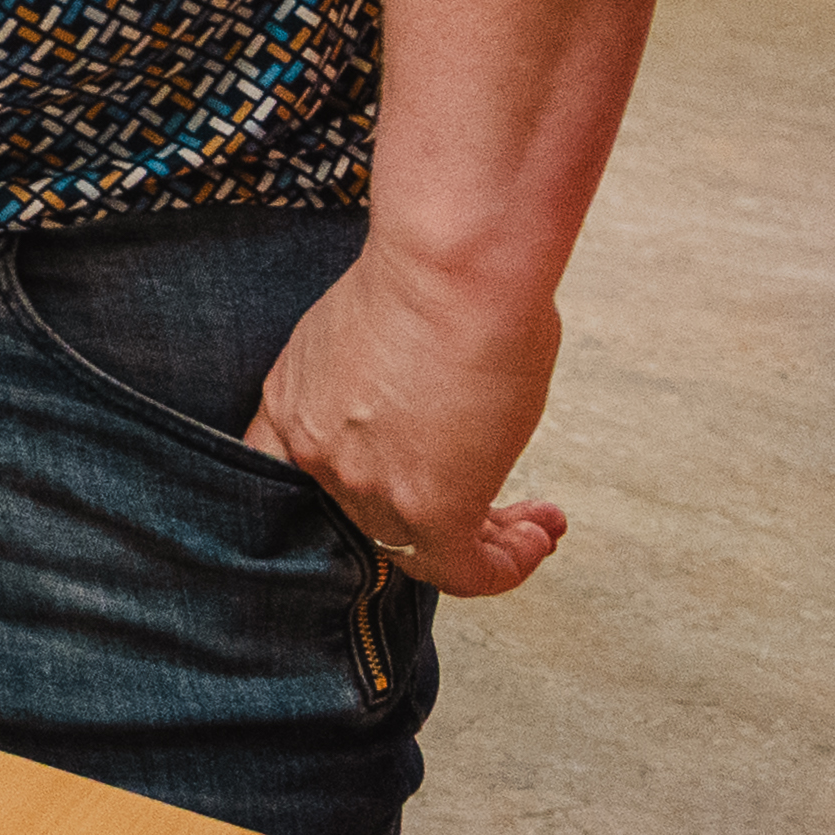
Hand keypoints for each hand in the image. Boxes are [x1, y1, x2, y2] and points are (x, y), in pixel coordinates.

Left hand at [244, 235, 569, 595]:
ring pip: (423, 548)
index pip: (299, 473)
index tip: (410, 480)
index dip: (351, 492)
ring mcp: (365, 485)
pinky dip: (510, 562)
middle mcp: (316, 451)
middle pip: (371, 516)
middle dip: (439, 513)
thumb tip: (428, 404)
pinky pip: (466, 570)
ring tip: (534, 522)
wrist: (451, 264)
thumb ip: (384, 385)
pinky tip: (542, 534)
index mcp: (293, 400)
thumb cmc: (431, 274)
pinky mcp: (427, 510)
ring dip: (490, 539)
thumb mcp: (377, 334)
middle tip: (493, 511)